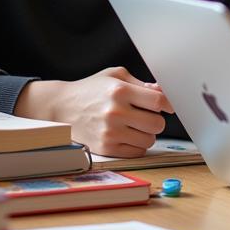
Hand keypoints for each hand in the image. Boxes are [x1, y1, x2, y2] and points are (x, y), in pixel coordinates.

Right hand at [16, 67, 173, 156]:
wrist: (60, 107)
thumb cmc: (91, 89)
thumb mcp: (115, 76)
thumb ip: (141, 84)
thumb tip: (164, 92)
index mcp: (120, 91)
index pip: (159, 101)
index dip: (168, 104)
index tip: (168, 106)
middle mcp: (115, 112)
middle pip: (158, 123)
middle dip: (156, 119)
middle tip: (146, 115)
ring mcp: (110, 132)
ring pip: (149, 140)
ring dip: (146, 133)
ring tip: (135, 126)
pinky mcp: (105, 148)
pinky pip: (136, 152)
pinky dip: (137, 145)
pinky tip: (128, 136)